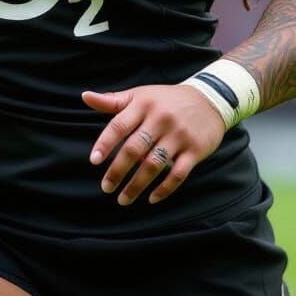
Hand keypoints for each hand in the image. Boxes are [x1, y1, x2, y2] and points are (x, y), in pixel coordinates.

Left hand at [81, 84, 226, 205]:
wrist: (210, 99)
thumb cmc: (166, 100)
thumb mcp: (140, 95)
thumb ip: (112, 101)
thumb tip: (85, 96)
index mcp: (143, 104)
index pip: (119, 126)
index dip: (105, 144)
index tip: (93, 161)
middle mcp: (160, 119)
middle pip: (134, 149)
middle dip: (117, 171)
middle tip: (106, 188)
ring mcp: (179, 135)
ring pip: (153, 164)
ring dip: (137, 185)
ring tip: (123, 199)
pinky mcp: (195, 150)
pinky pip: (178, 174)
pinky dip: (164, 189)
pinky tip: (151, 198)